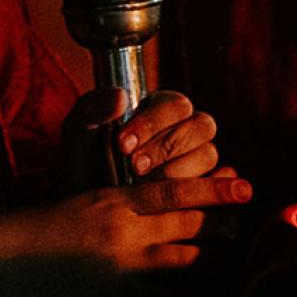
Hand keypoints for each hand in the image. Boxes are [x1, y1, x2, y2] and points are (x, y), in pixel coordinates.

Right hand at [0, 174, 251, 296]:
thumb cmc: (29, 230)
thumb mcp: (75, 195)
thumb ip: (116, 192)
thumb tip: (150, 191)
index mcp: (112, 197)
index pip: (175, 188)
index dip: (215, 187)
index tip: (245, 184)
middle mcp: (123, 226)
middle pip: (191, 222)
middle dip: (224, 225)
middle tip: (246, 228)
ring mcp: (122, 263)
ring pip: (190, 258)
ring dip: (220, 261)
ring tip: (241, 262)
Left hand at [63, 90, 219, 190]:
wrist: (87, 200)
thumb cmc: (87, 160)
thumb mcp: (80, 132)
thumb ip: (93, 108)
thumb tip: (120, 97)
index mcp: (162, 107)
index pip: (177, 104)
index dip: (154, 123)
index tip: (123, 144)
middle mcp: (186, 129)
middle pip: (201, 126)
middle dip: (166, 147)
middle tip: (134, 166)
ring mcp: (197, 158)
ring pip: (208, 154)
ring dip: (178, 170)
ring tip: (146, 183)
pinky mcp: (202, 186)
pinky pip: (217, 183)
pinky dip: (206, 186)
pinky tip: (182, 199)